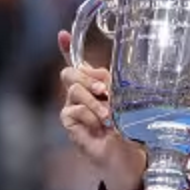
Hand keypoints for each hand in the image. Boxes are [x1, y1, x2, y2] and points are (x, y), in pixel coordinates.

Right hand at [57, 30, 145, 189]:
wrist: (125, 154)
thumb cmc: (127, 127)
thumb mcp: (123, 101)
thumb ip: (110, 84)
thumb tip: (97, 74)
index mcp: (94, 84)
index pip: (77, 63)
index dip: (67, 48)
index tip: (63, 34)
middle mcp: (80, 93)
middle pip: (70, 72)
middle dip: (87, 78)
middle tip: (104, 91)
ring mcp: (73, 107)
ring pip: (73, 90)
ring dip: (93, 102)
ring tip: (108, 117)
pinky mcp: (69, 122)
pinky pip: (73, 110)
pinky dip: (89, 117)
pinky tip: (99, 127)